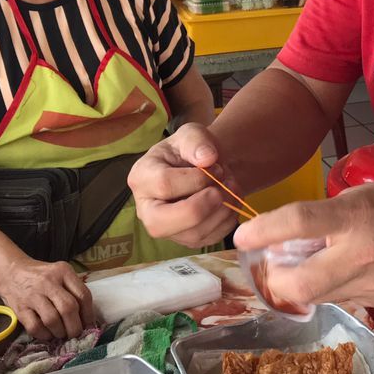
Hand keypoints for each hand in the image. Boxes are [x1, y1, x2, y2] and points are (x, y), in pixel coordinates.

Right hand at [0, 257, 94, 341]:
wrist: (11, 272)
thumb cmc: (42, 276)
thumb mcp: (60, 274)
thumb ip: (74, 290)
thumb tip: (87, 318)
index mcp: (63, 271)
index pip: (83, 295)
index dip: (89, 314)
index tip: (89, 325)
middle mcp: (48, 282)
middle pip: (69, 308)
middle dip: (75, 327)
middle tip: (75, 334)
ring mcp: (33, 295)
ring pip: (52, 320)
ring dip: (60, 332)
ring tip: (61, 334)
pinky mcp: (20, 308)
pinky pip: (35, 327)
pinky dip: (44, 335)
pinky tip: (47, 334)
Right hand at [129, 124, 239, 248]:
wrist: (206, 165)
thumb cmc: (192, 149)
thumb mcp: (192, 133)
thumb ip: (197, 141)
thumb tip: (207, 158)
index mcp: (142, 177)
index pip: (164, 185)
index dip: (196, 179)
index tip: (216, 167)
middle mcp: (146, 208)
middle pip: (160, 224)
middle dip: (199, 209)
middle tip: (220, 191)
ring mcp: (166, 228)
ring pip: (190, 235)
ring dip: (220, 213)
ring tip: (231, 190)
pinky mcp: (186, 238)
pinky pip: (208, 240)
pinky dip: (226, 222)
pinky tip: (231, 203)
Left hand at [233, 176, 373, 310]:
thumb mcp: (364, 194)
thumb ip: (325, 217)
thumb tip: (285, 240)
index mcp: (358, 219)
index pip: (298, 224)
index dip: (262, 231)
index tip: (240, 236)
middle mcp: (363, 256)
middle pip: (298, 284)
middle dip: (274, 280)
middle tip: (269, 264)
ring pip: (316, 297)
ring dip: (299, 284)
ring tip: (304, 263)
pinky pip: (341, 299)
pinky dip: (329, 287)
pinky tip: (338, 269)